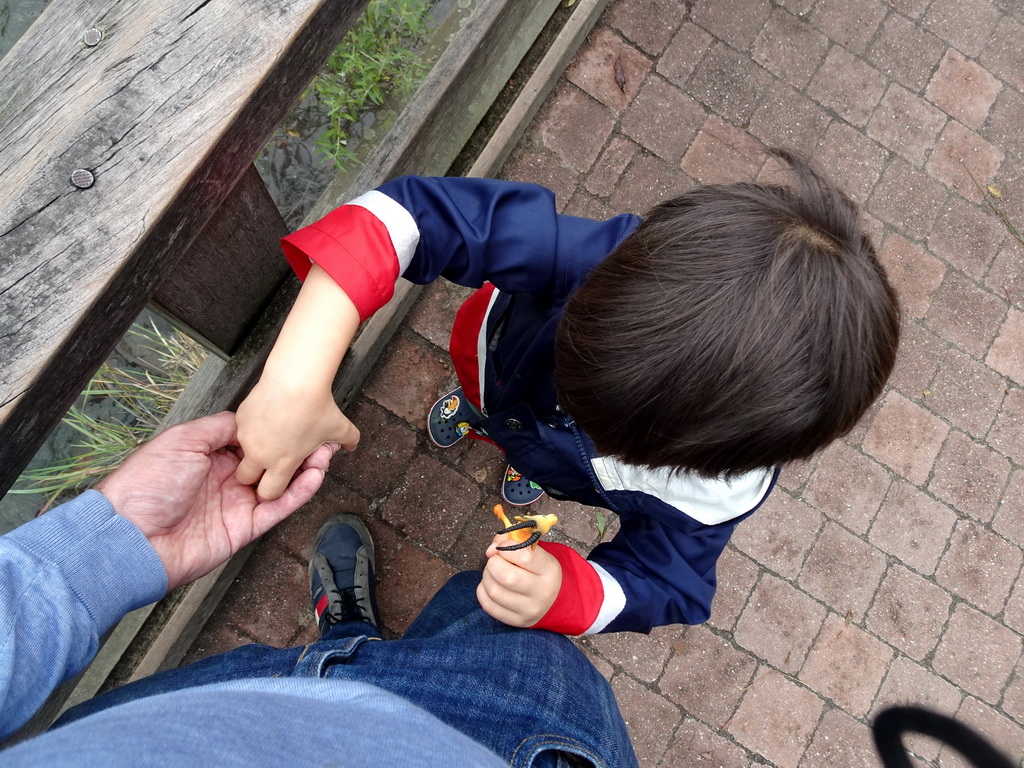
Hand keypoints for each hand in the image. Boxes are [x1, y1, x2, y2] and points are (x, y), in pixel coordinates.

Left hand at [97, 411, 331, 590]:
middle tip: (321, 435)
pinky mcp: (244, 529)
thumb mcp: (181, 441)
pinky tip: (315, 477)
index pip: (252, 441)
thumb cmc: (147, 486)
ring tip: (326, 454)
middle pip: (271, 462)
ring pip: (280, 484)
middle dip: (296, 449)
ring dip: (304, 470)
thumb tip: (244, 420)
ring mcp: (237, 505)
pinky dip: (298, 494)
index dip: (274, 430)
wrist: (132, 537)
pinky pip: (277, 508)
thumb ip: (217, 429)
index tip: (297, 417)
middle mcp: (226, 480)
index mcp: (209, 457)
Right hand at [235, 377, 358, 500]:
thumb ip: (349, 440)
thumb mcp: (339, 427)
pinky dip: (254, 428)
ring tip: (278, 432)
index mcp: (282, 463)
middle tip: (271, 460)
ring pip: (244, 450)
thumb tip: (352, 445)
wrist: (294, 378)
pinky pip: (243, 429)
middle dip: (255, 474)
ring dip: (255, 448)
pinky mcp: (241, 418)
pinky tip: (272, 416)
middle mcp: (259, 454)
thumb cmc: (315, 405)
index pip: (268, 494)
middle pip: (245, 478)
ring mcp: (247, 436)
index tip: (280, 480)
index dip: (274, 490)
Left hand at [476, 535, 561, 626]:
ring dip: (487, 577)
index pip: (524, 556)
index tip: (501, 547)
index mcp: (549, 570)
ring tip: (493, 572)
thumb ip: (513, 540)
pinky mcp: (516, 621)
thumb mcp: (535, 552)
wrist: (554, 599)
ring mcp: (529, 610)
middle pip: (506, 577)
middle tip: (496, 560)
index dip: (506, 547)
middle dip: (493, 564)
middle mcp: (541, 592)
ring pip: (494, 591)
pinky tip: (491, 585)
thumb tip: (491, 550)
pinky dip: (483, 591)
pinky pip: (488, 606)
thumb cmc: (540, 570)